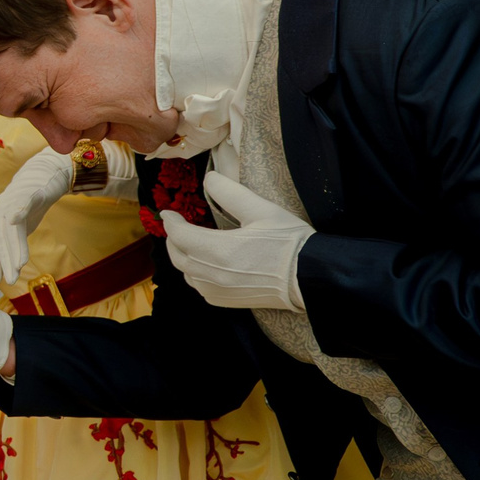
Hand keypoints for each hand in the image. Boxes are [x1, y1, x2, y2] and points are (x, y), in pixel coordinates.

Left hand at [0, 147, 76, 289]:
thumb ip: (14, 243)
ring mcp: (10, 203)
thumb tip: (10, 266)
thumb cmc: (30, 204)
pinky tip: (17, 222)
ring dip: (13, 248)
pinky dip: (18, 214)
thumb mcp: (21, 227)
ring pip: (9, 229)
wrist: (44, 175)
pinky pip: (21, 206)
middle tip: (8, 281)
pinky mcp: (26, 194)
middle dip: (3, 262)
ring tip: (19, 266)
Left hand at [165, 171, 310, 310]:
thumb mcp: (260, 210)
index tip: (168, 213)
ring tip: (188, 243)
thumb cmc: (289, 242)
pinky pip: (199, 288)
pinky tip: (203, 265)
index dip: (170, 221)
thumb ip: (230, 193)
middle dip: (173, 239)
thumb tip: (209, 178)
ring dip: (182, 257)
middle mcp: (213, 274)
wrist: (311, 277)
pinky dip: (195, 274)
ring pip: (186, 273)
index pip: (179, 235)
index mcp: (218, 250)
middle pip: (177, 255)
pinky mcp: (226, 301)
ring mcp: (218, 291)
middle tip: (176, 226)